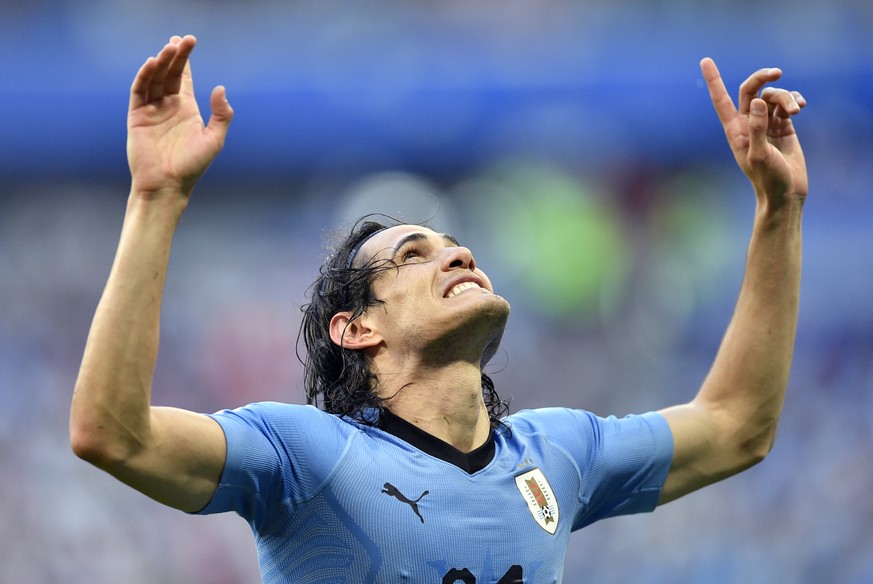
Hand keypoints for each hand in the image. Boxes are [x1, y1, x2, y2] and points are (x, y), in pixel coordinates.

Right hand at [127, 35, 232, 197]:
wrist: (167, 185)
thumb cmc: (192, 166)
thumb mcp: (214, 139)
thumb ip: (221, 115)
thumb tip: (220, 88)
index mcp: (186, 108)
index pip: (184, 77)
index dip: (185, 60)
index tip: (189, 41)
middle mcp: (168, 106)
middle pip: (170, 73)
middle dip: (175, 56)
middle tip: (181, 39)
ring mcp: (152, 109)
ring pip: (155, 79)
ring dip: (161, 62)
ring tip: (169, 48)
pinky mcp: (137, 116)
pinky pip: (139, 91)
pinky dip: (144, 77)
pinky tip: (152, 64)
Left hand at [701, 58, 806, 202]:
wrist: (785, 193)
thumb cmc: (767, 178)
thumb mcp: (759, 155)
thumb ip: (757, 128)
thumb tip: (758, 101)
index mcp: (735, 129)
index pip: (721, 100)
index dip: (713, 80)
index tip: (705, 60)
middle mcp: (748, 123)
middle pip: (751, 89)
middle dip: (762, 77)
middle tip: (777, 72)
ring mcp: (766, 123)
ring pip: (773, 96)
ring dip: (786, 97)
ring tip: (796, 111)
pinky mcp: (784, 126)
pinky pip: (787, 104)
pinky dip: (794, 101)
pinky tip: (800, 107)